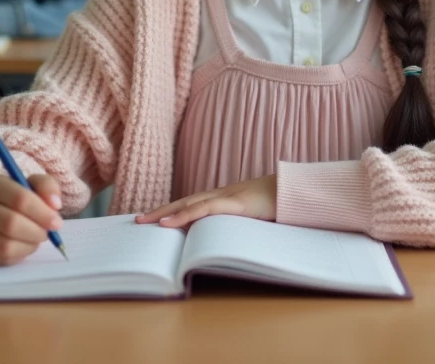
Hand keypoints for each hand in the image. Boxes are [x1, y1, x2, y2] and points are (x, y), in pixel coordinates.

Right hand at [0, 174, 63, 264]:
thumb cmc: (15, 194)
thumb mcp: (32, 182)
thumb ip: (48, 187)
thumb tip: (55, 205)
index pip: (19, 199)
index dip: (42, 213)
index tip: (57, 222)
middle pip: (11, 224)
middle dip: (36, 231)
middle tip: (48, 232)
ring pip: (5, 245)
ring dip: (30, 244)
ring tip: (37, 237)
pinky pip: (2, 257)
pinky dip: (21, 253)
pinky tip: (26, 244)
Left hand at [135, 174, 276, 229]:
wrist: (296, 193)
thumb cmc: (278, 206)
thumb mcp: (253, 218)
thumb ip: (237, 224)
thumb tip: (224, 240)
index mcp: (226, 198)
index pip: (193, 203)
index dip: (174, 210)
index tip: (155, 219)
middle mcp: (221, 194)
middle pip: (184, 201)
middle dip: (161, 211)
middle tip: (138, 220)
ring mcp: (226, 196)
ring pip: (187, 203)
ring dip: (164, 213)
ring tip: (145, 222)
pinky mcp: (232, 203)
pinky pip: (202, 209)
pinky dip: (183, 215)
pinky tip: (167, 223)